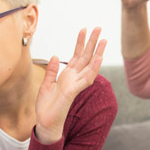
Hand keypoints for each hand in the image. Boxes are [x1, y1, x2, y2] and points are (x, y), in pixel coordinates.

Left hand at [34, 28, 105, 143]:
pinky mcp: (74, 90)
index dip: (80, 42)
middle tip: (99, 28)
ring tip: (104, 39)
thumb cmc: (46, 106)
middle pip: (86, 56)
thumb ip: (51, 70)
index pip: (77, 55)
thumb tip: (55, 56)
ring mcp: (76, 84)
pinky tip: (99, 58)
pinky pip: (86, 78)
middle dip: (93, 42)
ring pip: (90, 65)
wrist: (45, 122)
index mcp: (68, 75)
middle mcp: (74, 78)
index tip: (84, 29)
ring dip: (98, 52)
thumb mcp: (46, 84)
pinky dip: (94, 68)